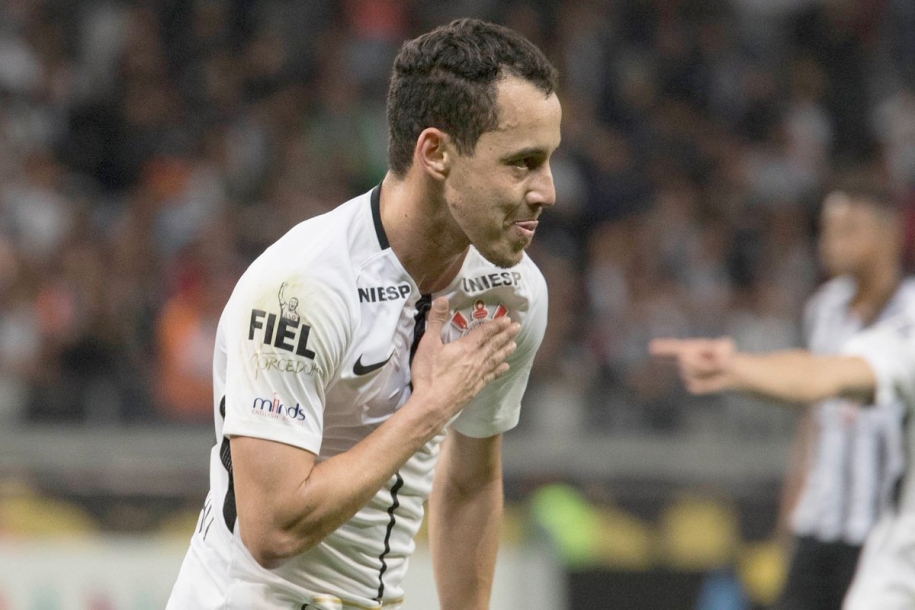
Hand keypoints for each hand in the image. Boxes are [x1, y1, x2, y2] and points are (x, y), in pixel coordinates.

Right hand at [410, 297, 518, 423]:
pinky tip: (505, 367)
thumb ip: (435, 321)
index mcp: (465, 348)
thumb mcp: (428, 344)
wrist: (432, 405)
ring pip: (495, 359)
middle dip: (505, 335)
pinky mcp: (474, 388)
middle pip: (493, 345)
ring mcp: (476, 375)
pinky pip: (490, 376)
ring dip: (505, 350)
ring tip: (515, 344)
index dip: (495, 325)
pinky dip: (499, 370)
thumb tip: (442, 299)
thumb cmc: (428, 375)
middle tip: (517, 327)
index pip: (484, 333)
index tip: (507, 319)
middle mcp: (475, 360)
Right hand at [649, 337, 736, 393]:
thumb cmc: (726, 354)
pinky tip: (712, 379)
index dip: (663, 348)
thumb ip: (721, 349)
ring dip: (706, 372)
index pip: (673, 347)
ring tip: (714, 369)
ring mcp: (686, 374)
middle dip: (700, 363)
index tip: (651, 347)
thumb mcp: (726, 347)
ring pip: (691, 375)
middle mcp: (684, 360)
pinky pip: (697, 385)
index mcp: (689, 348)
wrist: (728, 371)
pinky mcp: (692, 386)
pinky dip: (708, 383)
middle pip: (684, 362)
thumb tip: (716, 362)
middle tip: (717, 362)